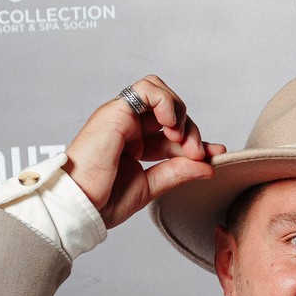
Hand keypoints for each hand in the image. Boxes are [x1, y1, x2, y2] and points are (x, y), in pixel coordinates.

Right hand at [61, 75, 226, 229]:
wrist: (81, 205)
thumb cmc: (103, 199)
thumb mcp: (151, 185)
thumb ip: (178, 172)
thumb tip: (208, 165)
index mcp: (135, 144)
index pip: (173, 133)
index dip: (196, 141)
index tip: (214, 154)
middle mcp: (128, 127)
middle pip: (170, 110)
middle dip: (191, 130)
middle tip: (196, 154)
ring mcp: (121, 117)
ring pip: (158, 91)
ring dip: (179, 111)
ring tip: (180, 140)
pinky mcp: (115, 112)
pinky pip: (146, 89)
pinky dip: (166, 102)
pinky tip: (170, 125)